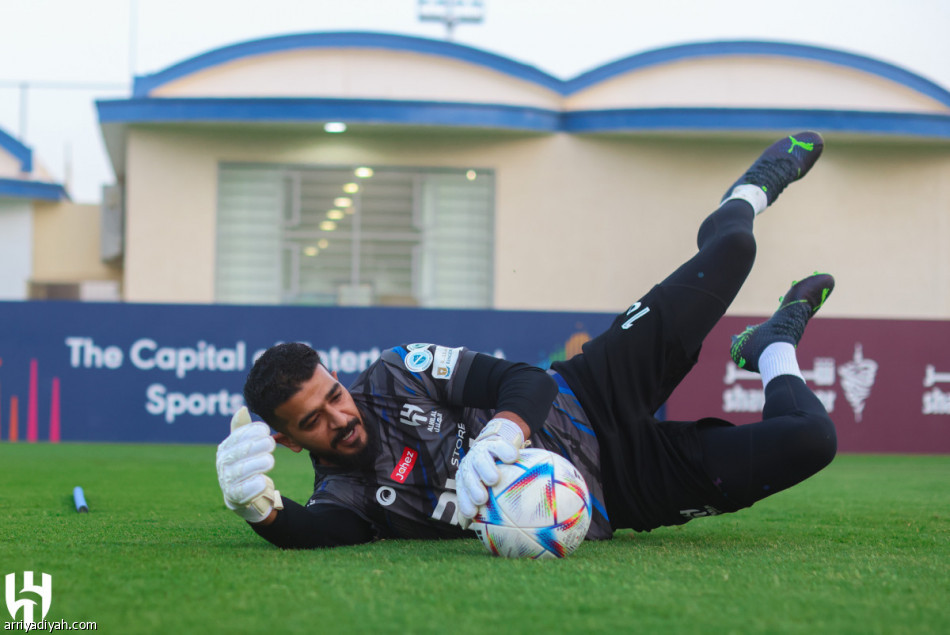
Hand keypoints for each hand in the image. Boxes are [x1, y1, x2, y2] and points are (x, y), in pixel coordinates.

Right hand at [216, 407, 284, 523]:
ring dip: (257, 464)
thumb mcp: (244, 446)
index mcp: (225, 448)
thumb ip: (243, 429)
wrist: (243, 494)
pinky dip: (255, 485)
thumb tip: (242, 409)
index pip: (236, 437)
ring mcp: (227, 481)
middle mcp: (223, 464)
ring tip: (269, 461)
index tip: (266, 430)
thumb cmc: (246, 464)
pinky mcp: (235, 497)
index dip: (251, 432)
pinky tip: (264, 481)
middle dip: (256, 446)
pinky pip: (245, 491)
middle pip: (239, 453)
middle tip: (271, 444)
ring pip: (242, 471)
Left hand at [455, 418, 523, 528]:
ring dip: (485, 469)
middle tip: (481, 498)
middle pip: (468, 476)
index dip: (465, 503)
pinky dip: (506, 451)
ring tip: (494, 479)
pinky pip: (500, 446)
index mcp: (466, 479)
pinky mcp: (495, 442)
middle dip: (472, 487)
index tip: (472, 514)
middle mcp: (471, 466)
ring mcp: (482, 453)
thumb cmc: (491, 475)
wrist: (496, 445)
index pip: (462, 493)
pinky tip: (514, 458)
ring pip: (480, 459)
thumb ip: (481, 507)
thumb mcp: (485, 490)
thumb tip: (474, 530)